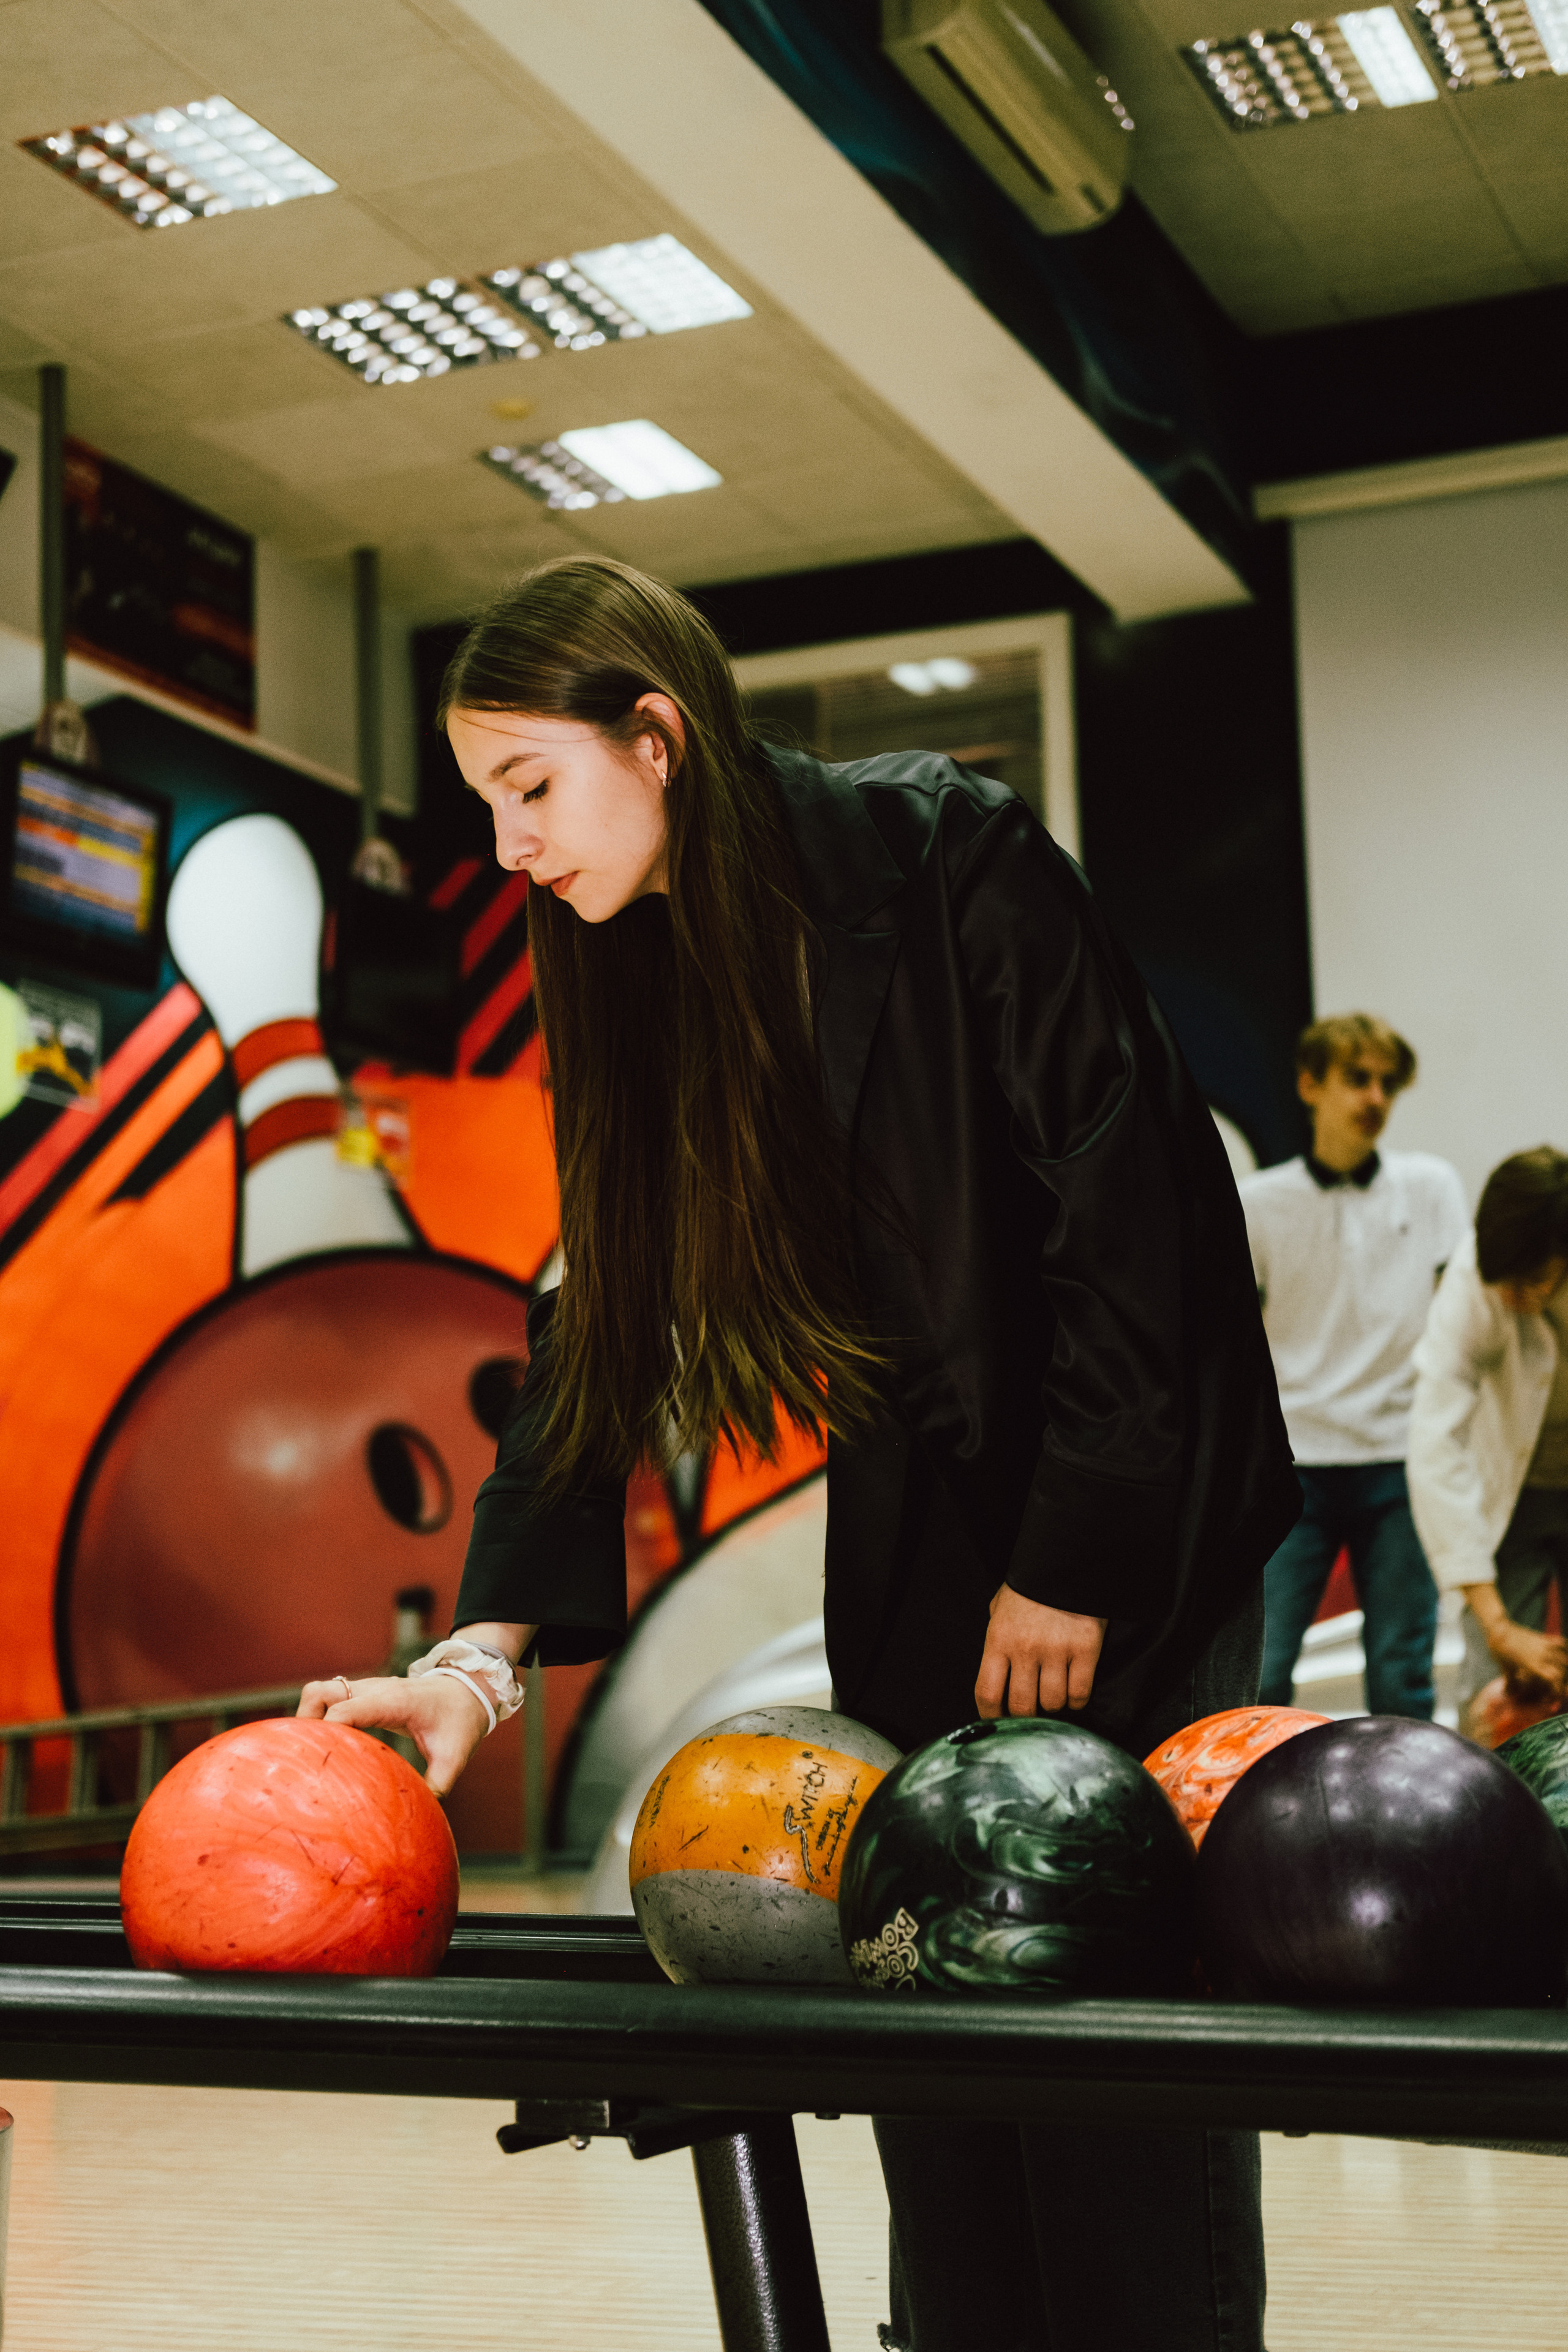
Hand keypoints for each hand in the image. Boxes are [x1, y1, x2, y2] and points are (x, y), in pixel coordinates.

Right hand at [296, 1672, 489, 1796]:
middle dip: (304, 1723)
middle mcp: (374, 1690)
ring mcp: (367, 1690)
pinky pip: (330, 1700)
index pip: (345, 1710)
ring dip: (308, 1719)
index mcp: (393, 1701)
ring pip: (319, 1692)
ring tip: (313, 1754)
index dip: (324, 1732)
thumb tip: (416, 1815)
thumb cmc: (460, 1720)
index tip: (314, 1762)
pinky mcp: (364, 1696)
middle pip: (319, 1693)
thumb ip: (437, 1785)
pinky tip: (325, 1749)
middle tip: (306, 1758)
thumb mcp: (455, 1756)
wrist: (469, 1690)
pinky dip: (319, 1719)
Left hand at [975, 1586, 1107, 1718]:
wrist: (1066, 1561)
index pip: (987, 1693)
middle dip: (1026, 1717)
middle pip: (1022, 1707)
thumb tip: (996, 1675)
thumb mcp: (1001, 1608)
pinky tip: (1074, 1690)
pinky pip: (1080, 1694)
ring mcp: (1057, 1650)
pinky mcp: (1086, 1649)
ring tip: (1054, 1692)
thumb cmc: (1031, 1587)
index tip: (998, 1723)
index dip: (991, 1717)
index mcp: (998, 1639)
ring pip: (1053, 1704)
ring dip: (1053, 1705)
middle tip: (1032, 1711)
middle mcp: (1025, 1649)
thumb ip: (997, 1640)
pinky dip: (1077, 1700)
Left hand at [1488, 1621, 1567, 1692]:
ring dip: (1564, 1668)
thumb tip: (1507, 1695)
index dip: (1556, 1690)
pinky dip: (1565, 1650)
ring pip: (1563, 1659)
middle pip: (1561, 1671)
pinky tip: (1563, 1656)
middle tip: (1555, 1687)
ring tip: (1560, 1674)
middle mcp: (1541, 1656)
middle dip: (1561, 1682)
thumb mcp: (1506, 1669)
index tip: (1552, 1697)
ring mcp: (1544, 1646)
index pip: (1553, 1679)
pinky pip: (1560, 1643)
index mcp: (1532, 1666)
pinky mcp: (1543, 1638)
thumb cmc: (1500, 1651)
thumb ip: (1511, 1682)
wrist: (1499, 1630)